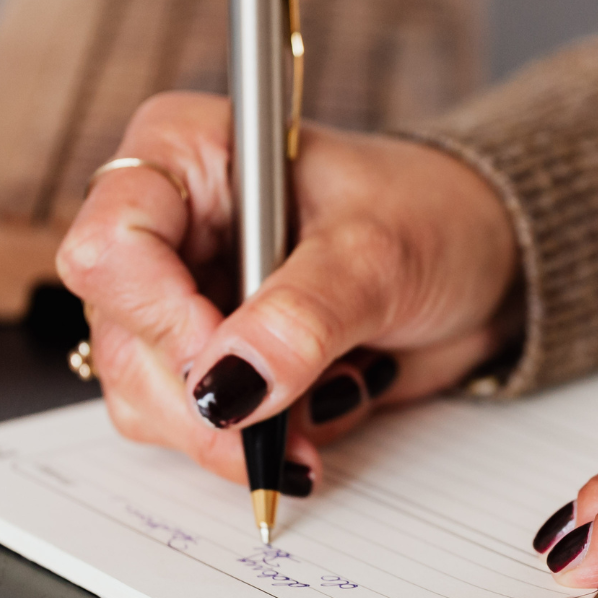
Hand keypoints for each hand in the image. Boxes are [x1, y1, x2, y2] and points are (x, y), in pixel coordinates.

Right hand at [55, 92, 518, 491]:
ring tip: (320, 412)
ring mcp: (181, 296)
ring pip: (144, 395)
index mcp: (185, 154)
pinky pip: (190, 427)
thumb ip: (303, 317)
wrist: (484, 262)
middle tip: (277, 430)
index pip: (112, 242)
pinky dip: (252, 443)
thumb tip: (232, 387)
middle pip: (122, 336)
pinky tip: (315, 415)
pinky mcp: (210, 359)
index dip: (161, 317)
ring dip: (230, 433)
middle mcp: (167, 224)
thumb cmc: (435, 216)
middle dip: (202, 401)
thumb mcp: (377, 255)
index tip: (232, 369)